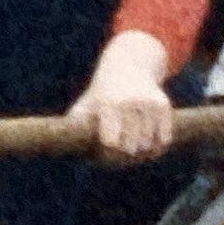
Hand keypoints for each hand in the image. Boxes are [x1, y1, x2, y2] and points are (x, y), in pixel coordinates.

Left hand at [73, 34, 174, 160]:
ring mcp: (148, 104)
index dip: (107, 156)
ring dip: (140, 155)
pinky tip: (149, 148)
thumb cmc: (102, 93)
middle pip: (130, 148)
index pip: (111, 143)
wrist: (130, 65)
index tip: (104, 156)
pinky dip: (157, 148)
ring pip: (148, 146)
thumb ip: (76, 124)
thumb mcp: (86, 104)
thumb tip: (60, 143)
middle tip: (119, 157)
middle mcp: (130, 103)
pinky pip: (163, 140)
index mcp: (108, 105)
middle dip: (124, 158)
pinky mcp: (163, 106)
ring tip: (132, 153)